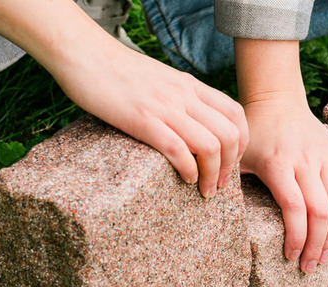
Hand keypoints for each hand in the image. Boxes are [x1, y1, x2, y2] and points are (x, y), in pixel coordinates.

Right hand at [52, 40, 248, 197]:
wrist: (86, 55)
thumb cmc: (118, 72)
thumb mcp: (160, 79)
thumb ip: (179, 98)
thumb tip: (191, 123)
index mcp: (190, 85)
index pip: (235, 114)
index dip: (241, 144)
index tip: (230, 163)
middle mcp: (184, 95)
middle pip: (229, 134)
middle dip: (230, 166)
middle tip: (220, 184)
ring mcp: (165, 107)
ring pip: (210, 146)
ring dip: (212, 175)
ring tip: (204, 190)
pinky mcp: (142, 120)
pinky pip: (178, 149)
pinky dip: (188, 170)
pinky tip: (185, 180)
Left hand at [240, 92, 327, 272]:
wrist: (276, 101)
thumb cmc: (253, 134)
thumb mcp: (238, 155)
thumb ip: (229, 180)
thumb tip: (215, 206)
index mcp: (279, 164)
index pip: (295, 208)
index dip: (295, 237)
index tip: (290, 257)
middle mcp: (306, 160)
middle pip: (320, 212)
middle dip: (315, 245)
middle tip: (308, 267)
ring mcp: (326, 155)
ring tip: (323, 255)